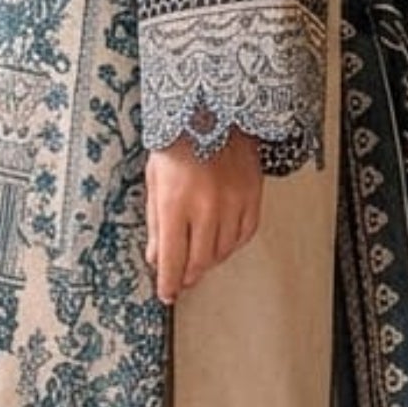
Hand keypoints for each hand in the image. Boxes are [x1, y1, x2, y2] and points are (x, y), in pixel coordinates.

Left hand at [145, 130, 262, 303]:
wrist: (213, 112)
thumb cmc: (178, 143)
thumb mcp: (155, 181)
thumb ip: (156, 224)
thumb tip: (156, 258)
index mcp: (175, 203)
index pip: (172, 258)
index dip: (168, 283)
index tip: (166, 294)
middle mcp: (206, 207)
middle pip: (199, 261)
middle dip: (187, 276)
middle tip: (181, 280)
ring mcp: (232, 203)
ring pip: (222, 252)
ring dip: (208, 261)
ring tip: (198, 258)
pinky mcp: (252, 197)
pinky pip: (244, 235)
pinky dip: (231, 244)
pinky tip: (220, 242)